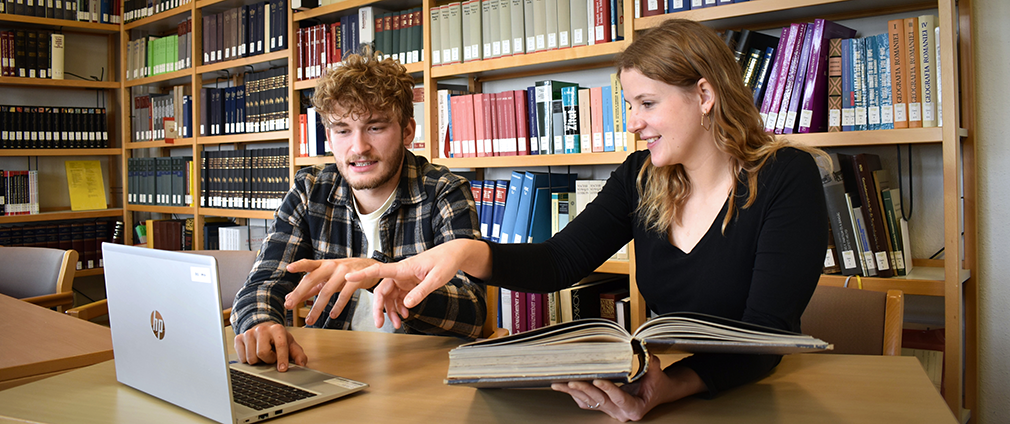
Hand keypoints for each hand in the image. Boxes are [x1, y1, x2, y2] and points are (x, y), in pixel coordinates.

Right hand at [234, 321, 306, 371]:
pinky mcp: (238, 338)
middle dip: (268, 360)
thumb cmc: (279, 339)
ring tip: (263, 355)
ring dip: (258, 361)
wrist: (264, 329)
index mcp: (277, 329)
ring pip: (251, 358)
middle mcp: (261, 329)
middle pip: (262, 353)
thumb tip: (301, 364)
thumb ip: (298, 354)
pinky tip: (254, 354)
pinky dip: (248, 360)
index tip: (282, 368)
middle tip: (271, 357)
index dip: (282, 358)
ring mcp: (248, 333)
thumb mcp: (291, 345)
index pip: (280, 345)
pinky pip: (241, 358)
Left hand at [283, 258, 381, 326]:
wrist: (370, 267)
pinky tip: (332, 315)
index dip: (299, 265)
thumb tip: (289, 297)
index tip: (288, 268)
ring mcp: (344, 272)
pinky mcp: (355, 280)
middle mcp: (332, 266)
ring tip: (310, 320)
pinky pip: (344, 295)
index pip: (309, 263)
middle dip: (299, 293)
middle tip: (289, 305)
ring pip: (327, 291)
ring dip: (317, 308)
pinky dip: (338, 306)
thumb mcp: (327, 277)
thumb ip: (310, 288)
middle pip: (313, 279)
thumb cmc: (344, 272)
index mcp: (323, 264)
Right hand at [346, 239, 484, 328]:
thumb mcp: (436, 279)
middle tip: (379, 324)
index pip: (379, 270)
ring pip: (390, 296)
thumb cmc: (445, 262)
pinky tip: (405, 315)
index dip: (362, 274)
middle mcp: (401, 273)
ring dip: (391, 311)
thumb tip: (406, 305)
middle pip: (382, 290)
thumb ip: (421, 291)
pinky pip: (400, 297)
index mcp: (404, 268)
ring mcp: (404, 278)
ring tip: (397, 325)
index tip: (347, 277)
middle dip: (379, 308)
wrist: (454, 255)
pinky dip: (401, 307)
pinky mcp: (410, 283)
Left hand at [551, 355, 676, 421]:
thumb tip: (641, 347)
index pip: (620, 399)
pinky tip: (564, 386)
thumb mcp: (657, 373)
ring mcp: (611, 411)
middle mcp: (621, 412)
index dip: (609, 389)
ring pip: (590, 402)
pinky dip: (575, 394)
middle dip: (585, 390)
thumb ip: (651, 362)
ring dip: (574, 392)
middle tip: (571, 380)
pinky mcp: (604, 407)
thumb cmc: (657, 384)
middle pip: (600, 401)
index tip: (598, 380)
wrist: (656, 391)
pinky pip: (587, 402)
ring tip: (559, 383)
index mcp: (635, 408)